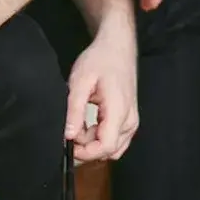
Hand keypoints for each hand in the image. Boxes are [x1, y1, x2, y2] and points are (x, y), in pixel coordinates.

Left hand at [64, 28, 137, 162]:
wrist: (117, 46)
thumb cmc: (100, 60)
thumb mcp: (80, 81)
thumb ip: (74, 110)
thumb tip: (68, 136)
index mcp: (119, 111)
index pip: (105, 147)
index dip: (85, 152)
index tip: (68, 145)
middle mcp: (130, 120)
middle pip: (108, 150)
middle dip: (86, 147)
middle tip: (70, 129)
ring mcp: (131, 121)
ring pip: (112, 147)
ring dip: (92, 142)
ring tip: (78, 123)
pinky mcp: (128, 118)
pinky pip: (114, 139)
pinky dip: (99, 136)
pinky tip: (87, 122)